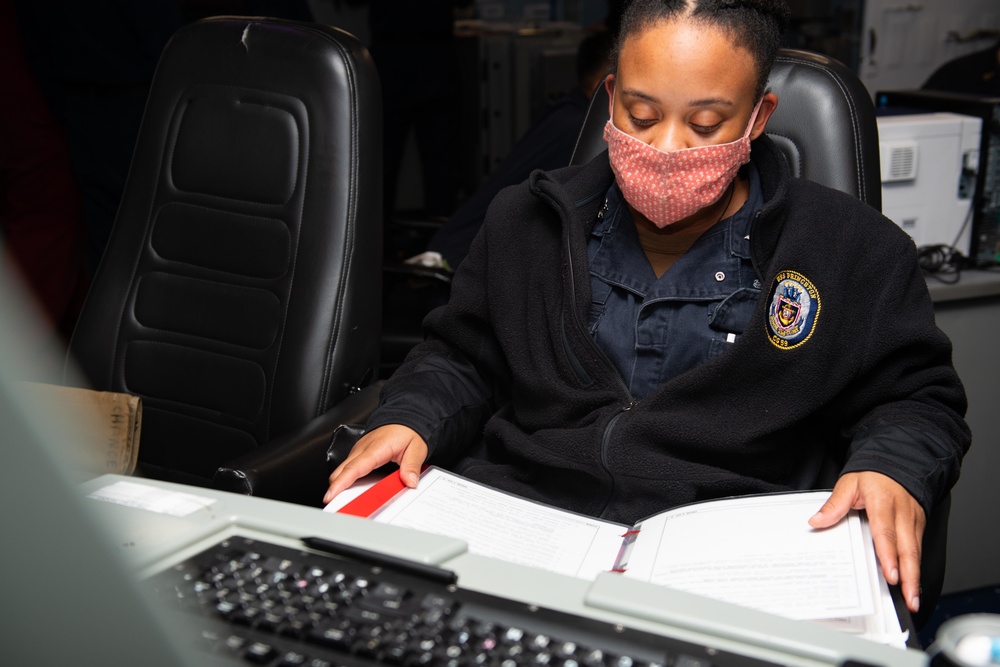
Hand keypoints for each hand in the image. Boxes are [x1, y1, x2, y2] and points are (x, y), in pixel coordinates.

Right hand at [323, 424, 427, 504]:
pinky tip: (353, 488)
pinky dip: (347, 478)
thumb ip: (412, 467)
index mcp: (375, 449)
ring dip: (341, 483)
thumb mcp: (417, 448)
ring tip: (343, 501)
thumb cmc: (408, 430)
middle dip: (335, 488)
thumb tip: (410, 482)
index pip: (354, 468)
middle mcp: (363, 449)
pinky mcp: (360, 451)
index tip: (331, 495)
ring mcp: (359, 450)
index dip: (341, 483)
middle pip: (341, 470)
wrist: (405, 415)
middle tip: (335, 506)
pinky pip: (349, 466)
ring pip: (343, 469)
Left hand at [809, 471, 925, 613]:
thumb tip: (817, 521)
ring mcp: (913, 521)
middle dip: (909, 576)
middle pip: (908, 549)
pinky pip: (918, 548)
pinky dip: (916, 567)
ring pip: (916, 552)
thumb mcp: (849, 483)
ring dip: (915, 577)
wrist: (897, 463)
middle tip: (909, 598)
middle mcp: (902, 513)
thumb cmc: (873, 475)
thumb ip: (835, 504)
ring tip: (913, 599)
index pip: (886, 532)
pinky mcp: (919, 525)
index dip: (889, 555)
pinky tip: (913, 583)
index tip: (890, 575)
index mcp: (883, 502)